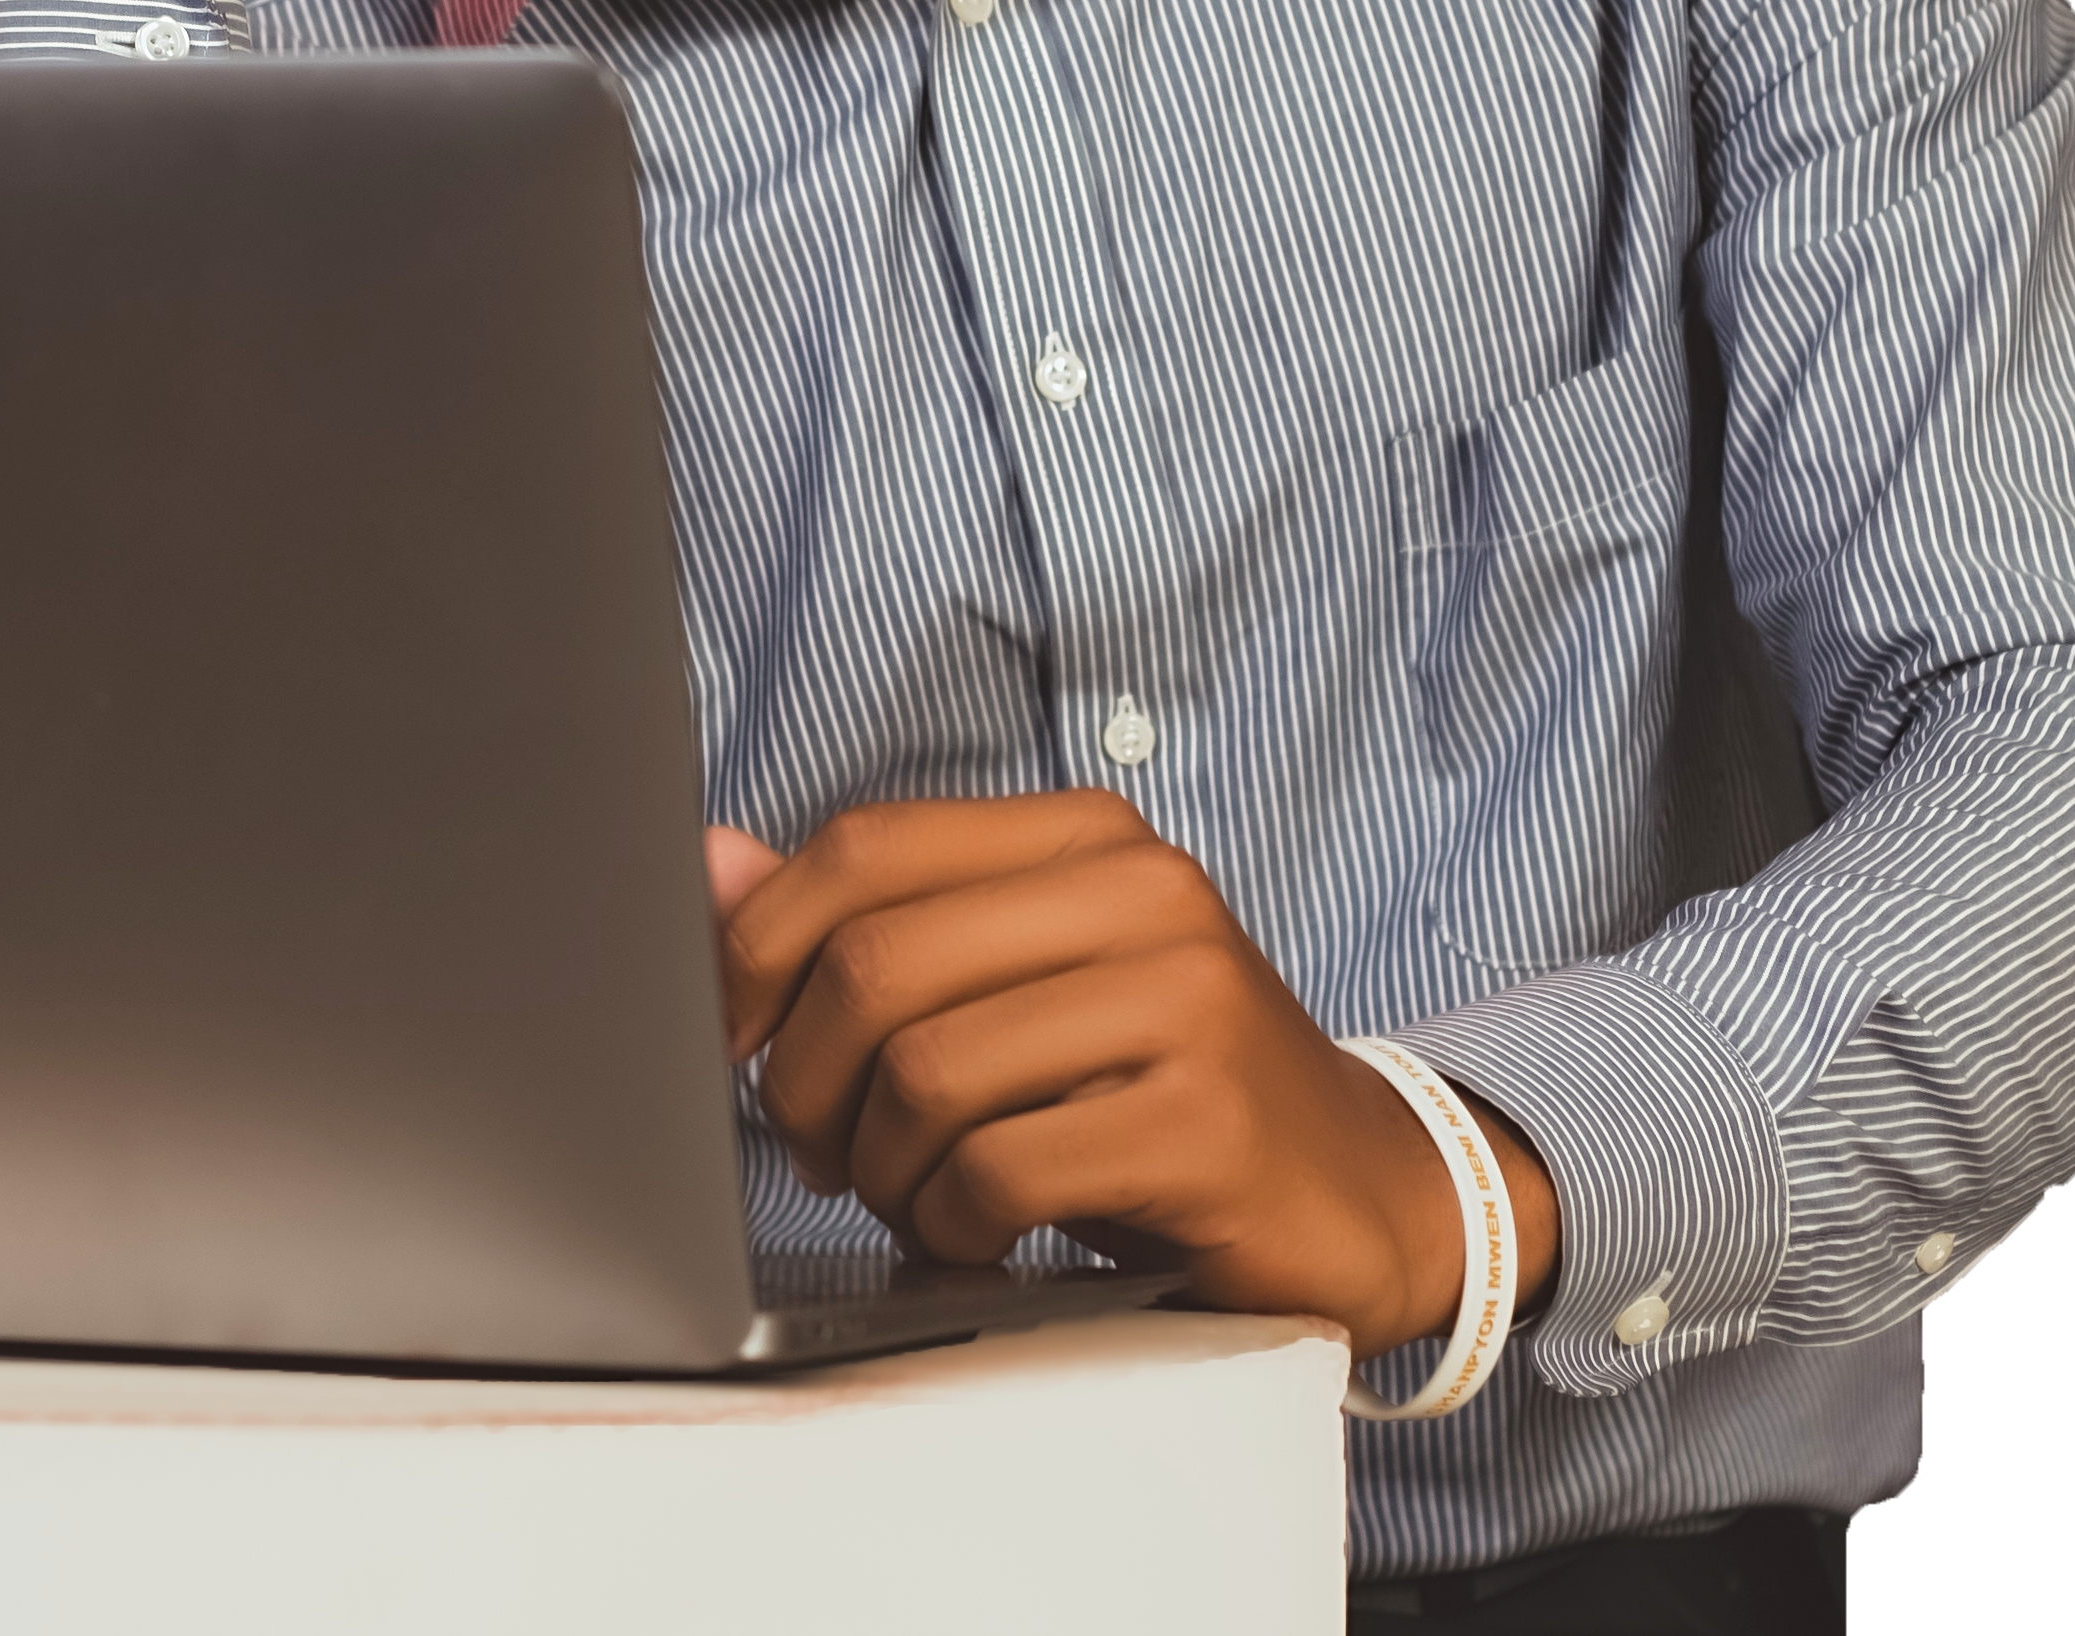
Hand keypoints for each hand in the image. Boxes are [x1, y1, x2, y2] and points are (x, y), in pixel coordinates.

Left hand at [709, 792, 1557, 1353]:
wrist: (1363, 1193)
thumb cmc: (1164, 1088)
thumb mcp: (1024, 984)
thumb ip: (877, 921)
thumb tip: (710, 860)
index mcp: (1085, 836)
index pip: (865, 849)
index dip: (760, 945)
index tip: (730, 1037)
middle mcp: (1142, 892)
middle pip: (876, 963)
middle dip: (808, 1082)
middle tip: (823, 1152)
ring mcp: (1185, 1001)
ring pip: (926, 1073)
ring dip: (881, 1169)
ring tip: (914, 1199)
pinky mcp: (1203, 1124)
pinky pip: (997, 1172)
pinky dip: (950, 1227)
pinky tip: (978, 1239)